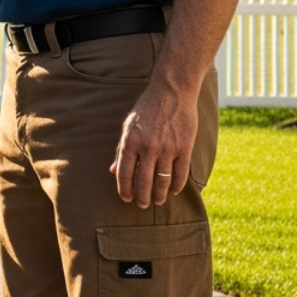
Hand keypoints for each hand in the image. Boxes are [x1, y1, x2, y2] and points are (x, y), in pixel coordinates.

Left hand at [109, 84, 196, 207]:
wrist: (171, 92)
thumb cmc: (147, 109)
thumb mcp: (129, 127)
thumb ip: (122, 150)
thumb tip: (112, 171)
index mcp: (130, 142)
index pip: (123, 173)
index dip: (124, 189)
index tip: (126, 198)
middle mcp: (147, 147)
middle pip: (143, 182)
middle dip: (141, 197)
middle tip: (142, 205)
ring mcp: (167, 148)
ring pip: (162, 182)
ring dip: (160, 195)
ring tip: (158, 201)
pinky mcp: (184, 148)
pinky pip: (180, 174)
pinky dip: (177, 186)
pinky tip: (174, 191)